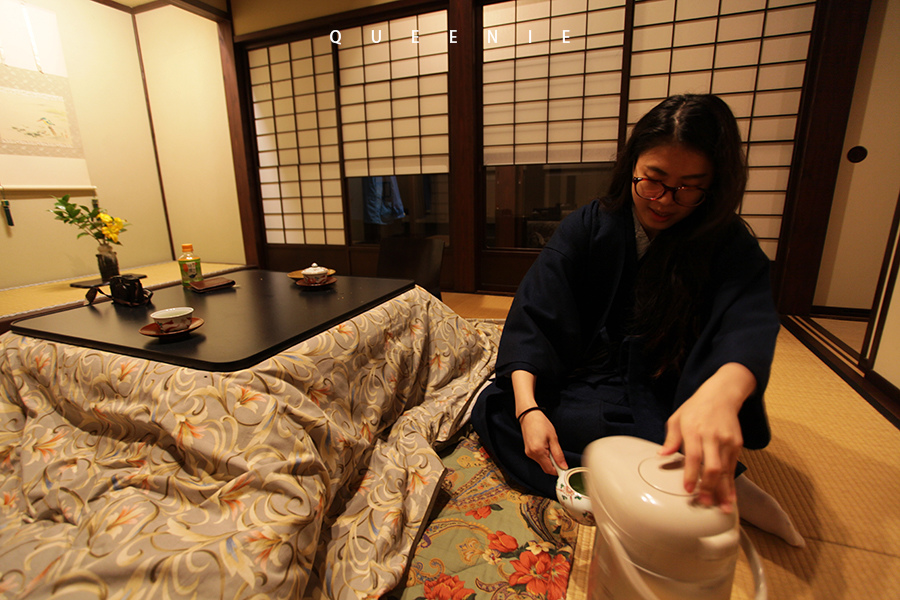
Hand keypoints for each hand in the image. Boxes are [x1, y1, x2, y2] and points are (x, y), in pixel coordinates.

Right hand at [520, 409, 566, 474]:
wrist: (529, 415)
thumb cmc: (541, 423)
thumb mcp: (553, 438)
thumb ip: (558, 454)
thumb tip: (563, 466)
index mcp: (538, 452)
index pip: (549, 470)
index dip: (558, 470)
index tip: (565, 467)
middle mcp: (531, 455)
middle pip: (546, 468)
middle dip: (554, 464)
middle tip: (558, 453)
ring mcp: (528, 453)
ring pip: (542, 463)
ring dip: (549, 459)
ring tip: (550, 445)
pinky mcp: (528, 451)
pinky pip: (538, 458)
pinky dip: (544, 455)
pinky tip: (546, 445)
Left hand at [659, 363, 756, 512]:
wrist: (722, 394)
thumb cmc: (695, 408)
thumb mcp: (677, 419)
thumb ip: (670, 439)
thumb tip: (661, 456)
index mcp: (694, 430)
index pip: (694, 456)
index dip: (692, 474)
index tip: (688, 490)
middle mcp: (712, 436)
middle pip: (713, 466)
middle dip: (709, 487)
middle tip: (704, 504)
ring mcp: (727, 440)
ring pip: (726, 470)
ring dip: (724, 491)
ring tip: (723, 508)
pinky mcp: (737, 444)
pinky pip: (733, 467)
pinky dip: (732, 483)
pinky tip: (730, 497)